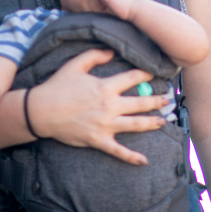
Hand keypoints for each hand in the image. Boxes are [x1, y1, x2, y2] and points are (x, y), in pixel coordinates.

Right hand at [29, 47, 170, 164]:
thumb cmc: (58, 86)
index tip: (156, 73)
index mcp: (105, 87)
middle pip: (140, 103)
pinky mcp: (98, 140)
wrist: (41, 111)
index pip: (133, 78)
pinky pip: (118, 151)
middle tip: (169, 99)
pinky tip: (144, 161)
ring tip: (164, 121)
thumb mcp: (75, 64)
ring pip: (135, 125)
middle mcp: (109, 106)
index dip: (147, 74)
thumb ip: (95, 55)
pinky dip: (131, 157)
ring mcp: (105, 124)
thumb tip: (111, 50)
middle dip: (157, 101)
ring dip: (152, 123)